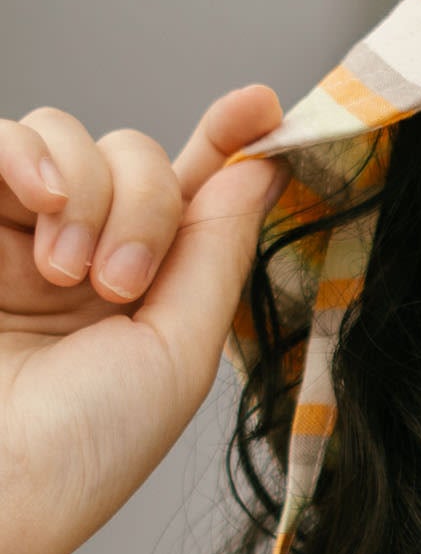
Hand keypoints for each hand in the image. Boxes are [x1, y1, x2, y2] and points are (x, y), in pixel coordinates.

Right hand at [0, 85, 288, 553]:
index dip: (227, 141)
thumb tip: (263, 167)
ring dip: (88, 193)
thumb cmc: (83, 447)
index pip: (191, 195)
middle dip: (143, 204)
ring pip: (66, 136)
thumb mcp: (178, 353)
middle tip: (120, 286)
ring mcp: (12, 233)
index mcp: (146, 290)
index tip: (260, 106)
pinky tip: (38, 205)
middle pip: (134, 155)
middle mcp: (82, 252)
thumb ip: (215, 253)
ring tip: (67, 273)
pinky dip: (21, 154)